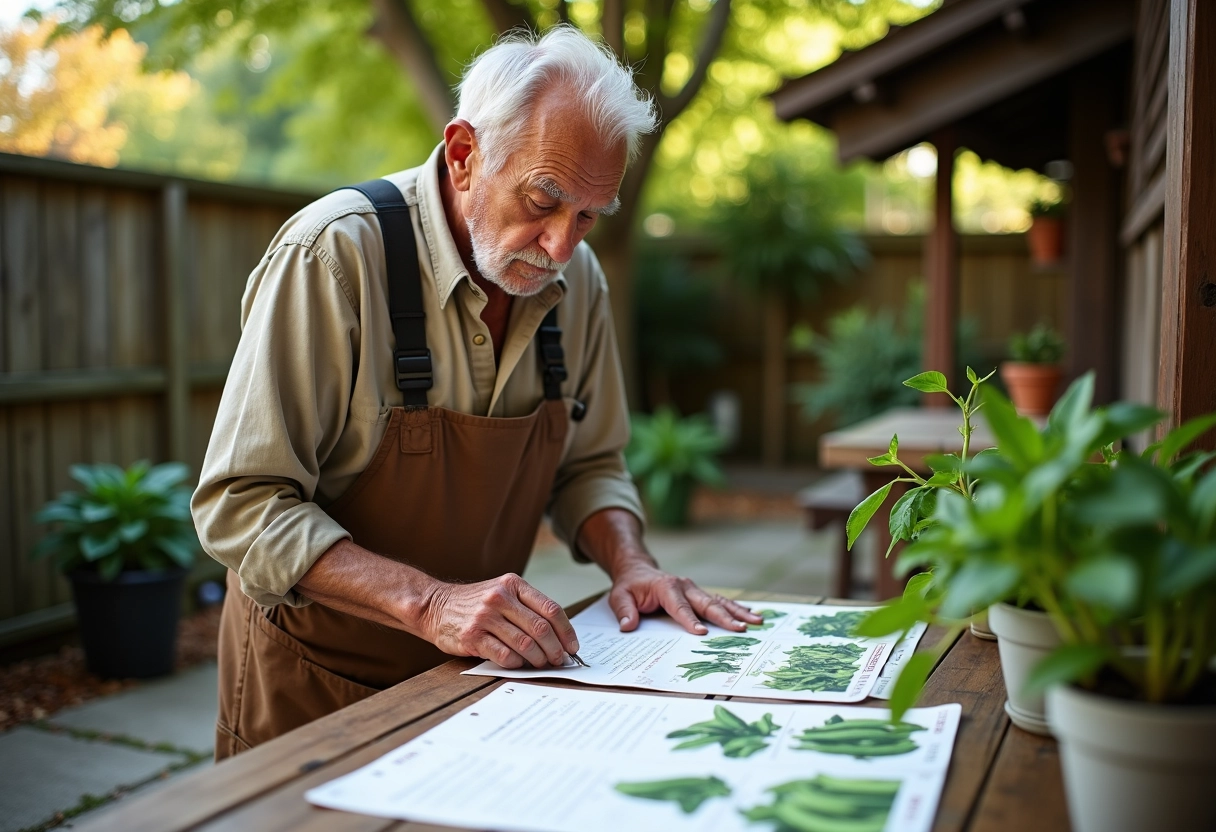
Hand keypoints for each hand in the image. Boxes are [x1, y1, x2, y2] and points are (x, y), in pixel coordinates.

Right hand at [421, 573, 579, 668]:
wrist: (435, 606)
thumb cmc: (475, 603)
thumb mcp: (502, 592)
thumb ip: (527, 607)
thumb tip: (558, 636)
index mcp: (513, 584)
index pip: (551, 609)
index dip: (566, 631)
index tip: (572, 646)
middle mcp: (500, 598)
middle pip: (541, 628)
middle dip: (555, 649)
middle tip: (559, 660)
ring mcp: (485, 617)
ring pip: (525, 643)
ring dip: (538, 659)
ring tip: (540, 664)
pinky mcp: (472, 636)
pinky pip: (504, 655)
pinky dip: (516, 663)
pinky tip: (518, 664)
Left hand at [608, 562, 763, 634]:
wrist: (637, 570)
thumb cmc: (630, 586)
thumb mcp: (619, 596)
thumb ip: (624, 611)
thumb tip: (628, 627)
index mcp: (667, 587)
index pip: (680, 607)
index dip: (690, 620)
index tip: (702, 633)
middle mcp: (685, 586)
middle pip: (707, 604)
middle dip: (725, 617)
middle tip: (741, 629)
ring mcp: (694, 589)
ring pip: (719, 601)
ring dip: (738, 611)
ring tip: (757, 621)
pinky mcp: (698, 594)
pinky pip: (720, 600)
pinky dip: (736, 607)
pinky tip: (752, 614)